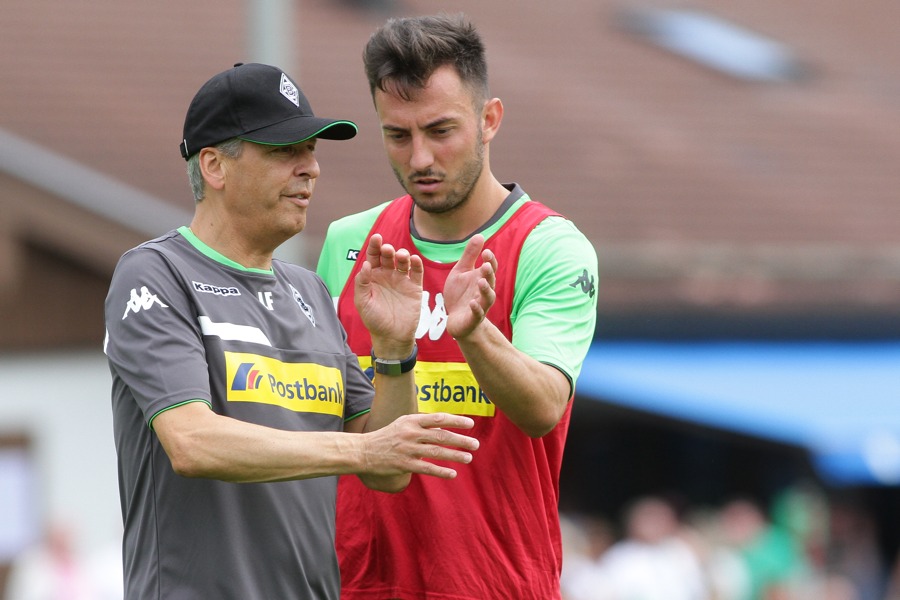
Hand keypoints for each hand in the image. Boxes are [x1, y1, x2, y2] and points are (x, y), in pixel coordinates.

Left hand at [354, 234, 423, 354]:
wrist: (392, 337)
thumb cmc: (374, 320)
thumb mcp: (363, 302)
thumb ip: (362, 283)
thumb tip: (365, 264)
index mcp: (373, 277)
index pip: (373, 257)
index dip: (374, 246)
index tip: (377, 238)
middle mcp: (387, 276)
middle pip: (388, 256)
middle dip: (388, 250)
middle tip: (388, 250)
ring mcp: (401, 280)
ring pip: (403, 261)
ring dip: (402, 255)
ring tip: (401, 256)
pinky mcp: (414, 288)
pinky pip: (417, 272)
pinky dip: (417, 264)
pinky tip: (414, 260)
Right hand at [361, 413, 478, 479]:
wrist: (363, 451)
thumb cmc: (386, 436)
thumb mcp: (402, 424)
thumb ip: (421, 423)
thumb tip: (442, 425)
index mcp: (411, 421)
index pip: (438, 418)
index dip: (455, 421)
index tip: (470, 424)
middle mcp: (411, 433)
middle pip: (441, 435)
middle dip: (460, 440)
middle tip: (476, 444)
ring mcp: (408, 449)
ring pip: (436, 452)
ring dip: (455, 455)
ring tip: (469, 458)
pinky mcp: (404, 464)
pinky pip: (427, 468)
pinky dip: (441, 471)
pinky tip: (453, 473)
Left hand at [442, 234, 496, 339]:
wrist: (457, 320)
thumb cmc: (460, 294)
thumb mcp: (461, 271)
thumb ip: (470, 255)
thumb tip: (480, 234)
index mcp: (481, 278)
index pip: (490, 268)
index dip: (490, 260)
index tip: (486, 252)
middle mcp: (484, 292)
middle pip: (491, 281)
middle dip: (489, 274)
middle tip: (486, 265)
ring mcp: (480, 305)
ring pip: (488, 298)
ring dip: (486, 290)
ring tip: (481, 282)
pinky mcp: (473, 318)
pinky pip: (477, 313)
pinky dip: (476, 308)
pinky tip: (472, 302)